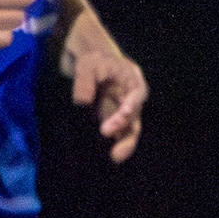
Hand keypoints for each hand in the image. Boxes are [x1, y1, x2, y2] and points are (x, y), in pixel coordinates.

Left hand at [59, 13, 147, 160]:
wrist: (87, 60)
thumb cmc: (92, 59)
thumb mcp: (87, 64)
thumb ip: (85, 81)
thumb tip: (83, 102)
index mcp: (132, 82)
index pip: (135, 98)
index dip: (128, 111)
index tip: (115, 123)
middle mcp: (131, 98)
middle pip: (135, 118)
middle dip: (127, 135)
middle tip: (116, 153)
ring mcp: (122, 108)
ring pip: (128, 128)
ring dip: (123, 142)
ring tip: (115, 158)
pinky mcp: (112, 115)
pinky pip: (116, 130)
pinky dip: (114, 140)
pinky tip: (106, 153)